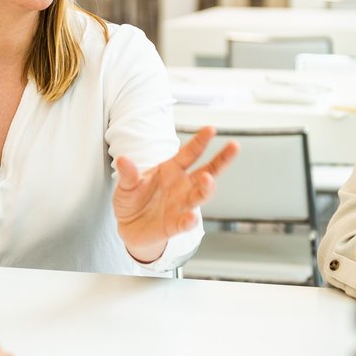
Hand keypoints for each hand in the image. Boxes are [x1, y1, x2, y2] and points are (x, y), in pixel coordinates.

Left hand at [113, 126, 238, 263]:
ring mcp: (182, 205)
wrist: (129, 226)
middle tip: (233, 147)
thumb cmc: (132, 199)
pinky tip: (191, 217)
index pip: (189, 153)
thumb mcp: (126, 185)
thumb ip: (128, 174)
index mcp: (172, 170)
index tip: (211, 129)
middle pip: (208, 171)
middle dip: (222, 159)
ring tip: (207, 179)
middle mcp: (183, 185)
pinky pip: (186, 222)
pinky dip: (189, 220)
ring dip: (207, 187)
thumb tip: (122, 160)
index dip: (200, 141)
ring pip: (201, 195)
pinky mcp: (176, 225)